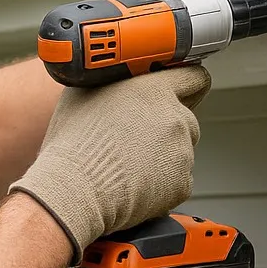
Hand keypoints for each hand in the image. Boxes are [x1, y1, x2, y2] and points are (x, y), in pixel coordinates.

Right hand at [8, 65, 210, 262]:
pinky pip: (178, 180)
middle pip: (186, 118)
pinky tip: (135, 183)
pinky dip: (163, 183)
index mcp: (154, 90)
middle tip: (137, 138)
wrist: (74, 190)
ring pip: (181, 150)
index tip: (183, 92)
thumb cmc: (73, 143)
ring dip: (164, 156)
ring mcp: (182, 152)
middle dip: (167, 127)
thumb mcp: (84, 93)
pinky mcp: (182, 183)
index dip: (187, 85)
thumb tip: (118, 78)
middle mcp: (175, 118)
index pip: (193, 77)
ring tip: (129, 164)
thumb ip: (114, 80)